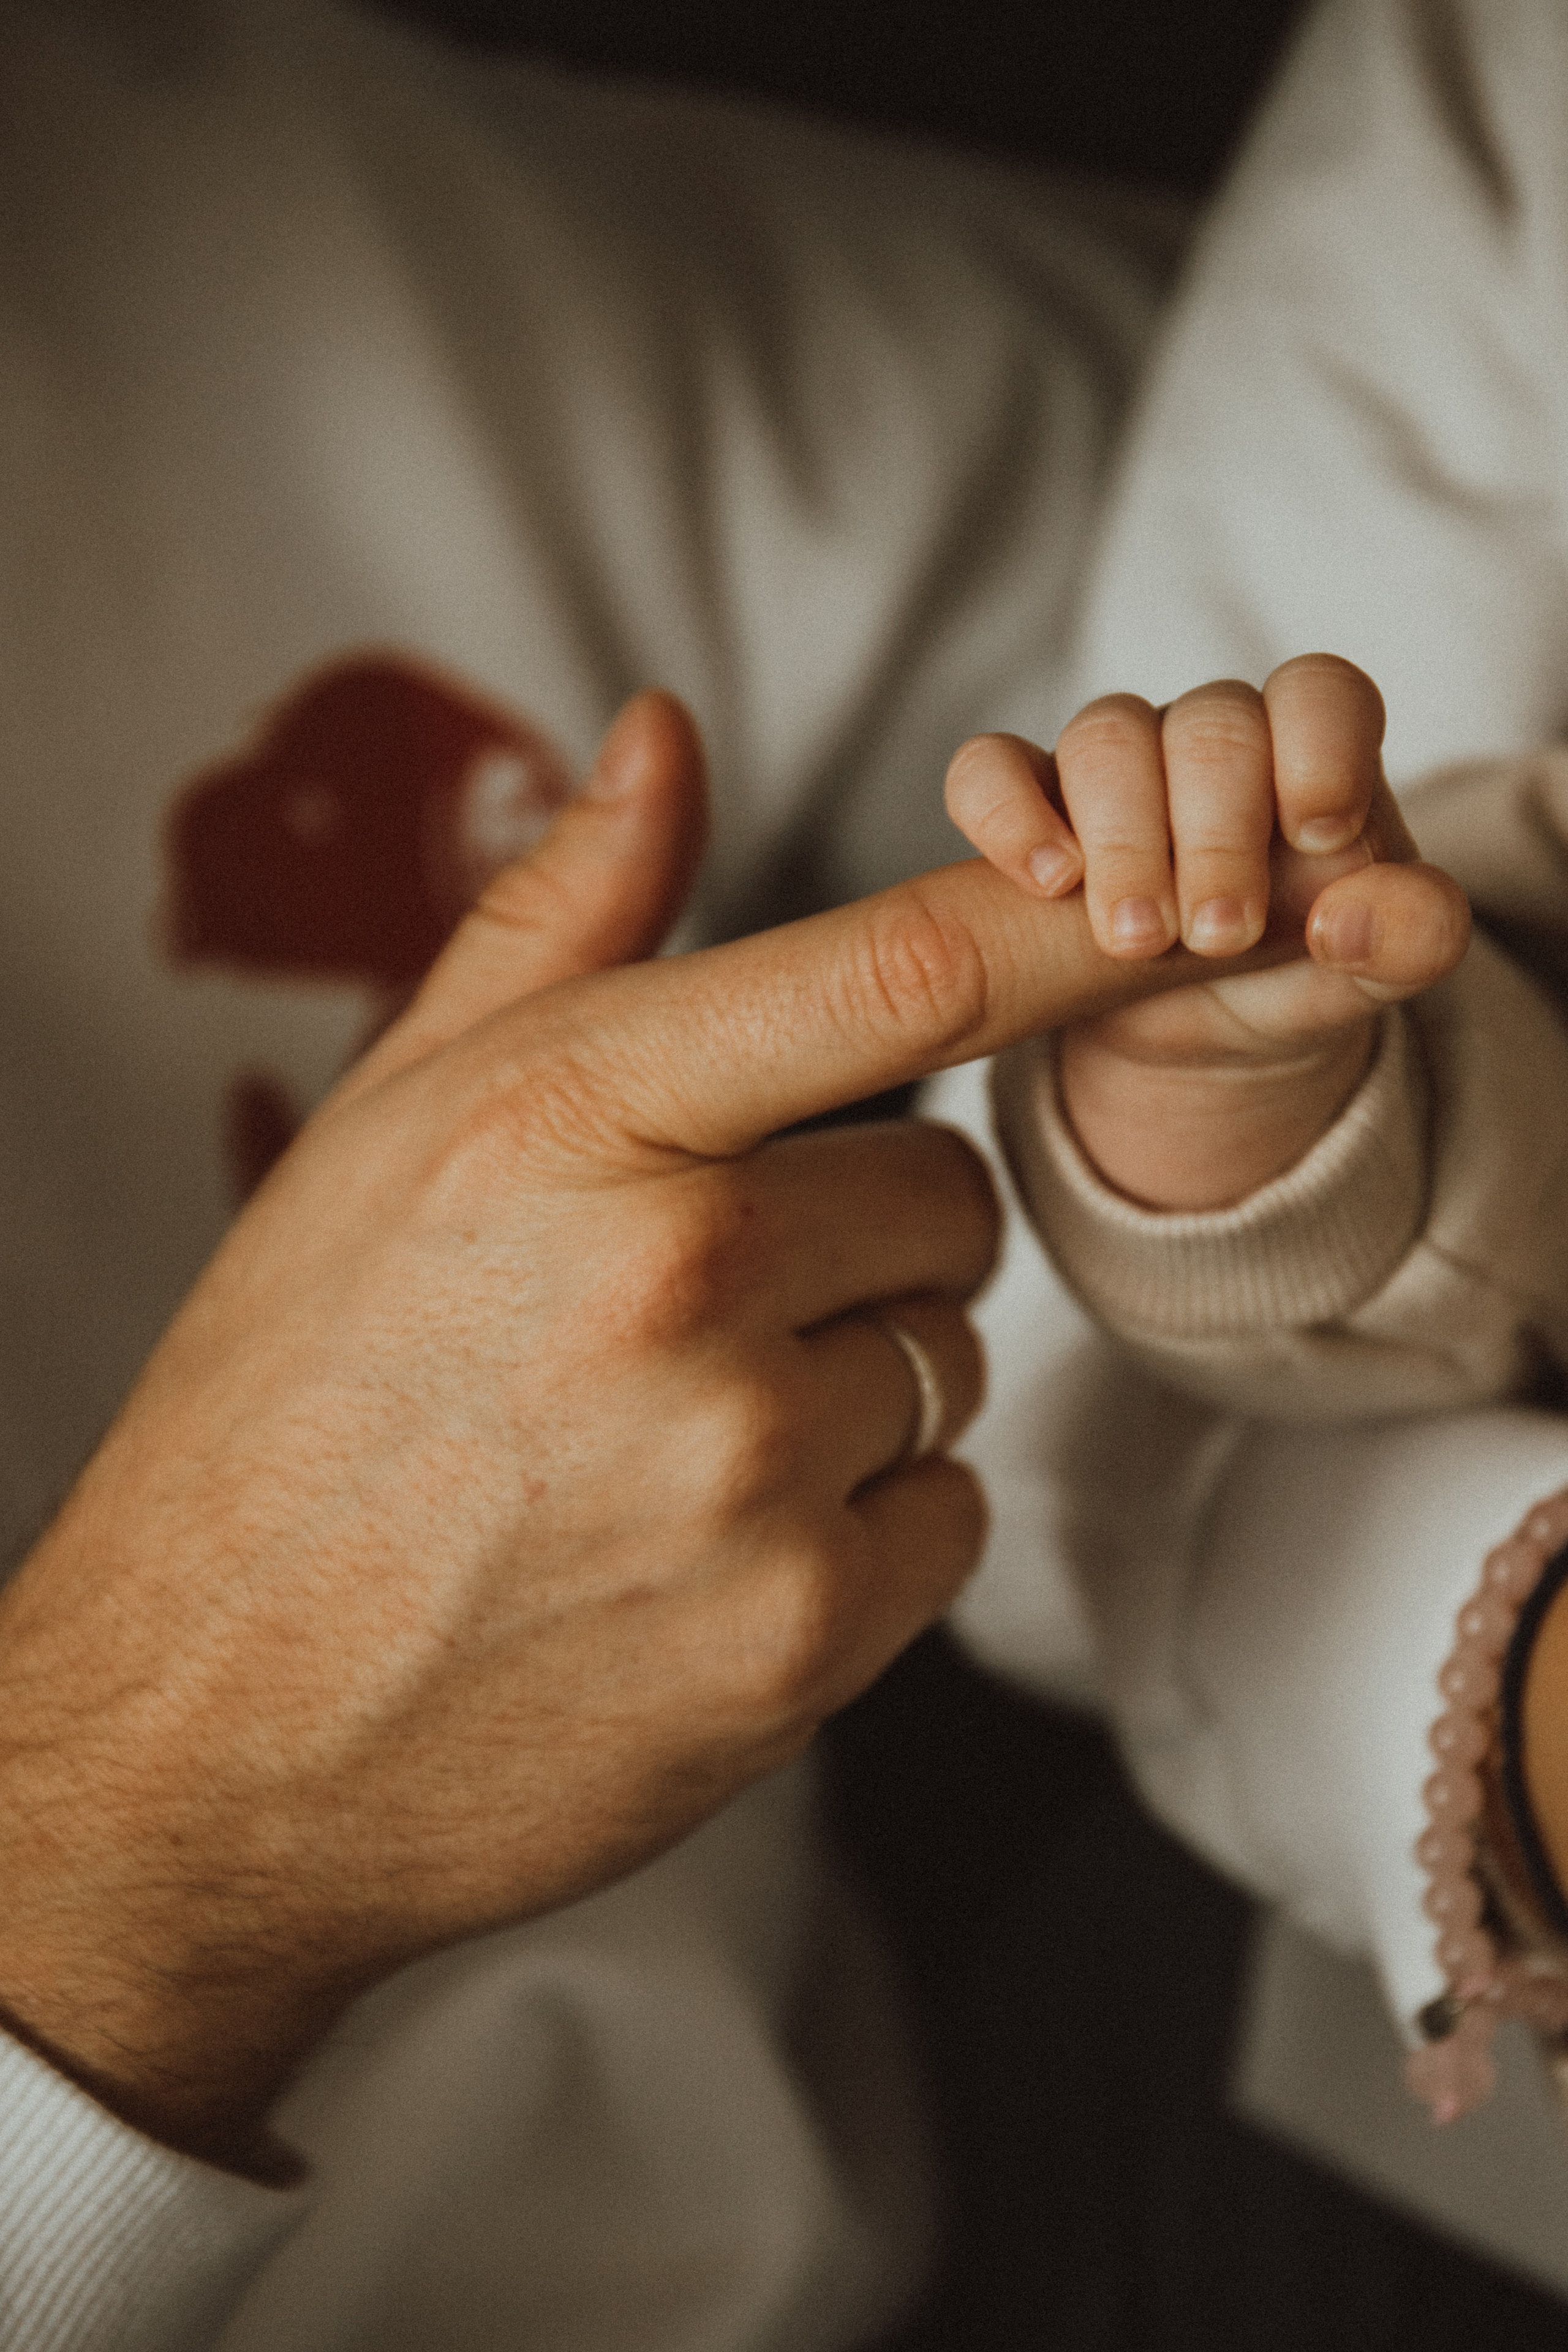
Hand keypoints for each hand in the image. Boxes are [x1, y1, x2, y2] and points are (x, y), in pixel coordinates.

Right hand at [0, 688, 1335, 2170]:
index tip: (1163, 911)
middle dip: (871, 1226)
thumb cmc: (291, 1405)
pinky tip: (711, 1542)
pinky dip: (865, 1522)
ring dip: (858, 1377)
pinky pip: (948, 1516)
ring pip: (951, 1357)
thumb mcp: (389, 1121)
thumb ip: (558, 918)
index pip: (896, 976)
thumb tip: (665, 735)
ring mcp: (746, 1472)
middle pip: (951, 1193)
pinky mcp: (794, 1642)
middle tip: (712, 1289)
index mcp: (569, 1120)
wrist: (209, 1730)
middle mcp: (675, 1282)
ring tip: (677, 1430)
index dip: (1058, 932)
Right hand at [944, 654, 1470, 1207]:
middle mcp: (1213, 738)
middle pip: (1208, 725)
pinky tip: (1044, 880)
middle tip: (1219, 934)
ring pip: (1105, 735)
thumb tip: (1352, 918)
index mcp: (1313, 750)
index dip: (1317, 746)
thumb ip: (1413, 936)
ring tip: (1138, 941)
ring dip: (1123, 840)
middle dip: (1213, 833)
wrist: (1206, 1025)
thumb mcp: (1376, 970)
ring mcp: (1117, 764)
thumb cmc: (1300, 969)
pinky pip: (989, 767)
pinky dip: (1005, 812)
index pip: (1318, 692)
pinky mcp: (1031, 806)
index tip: (1315, 833)